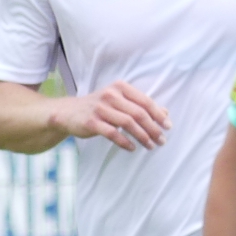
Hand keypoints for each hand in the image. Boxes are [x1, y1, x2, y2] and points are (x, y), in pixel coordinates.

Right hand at [53, 80, 170, 150]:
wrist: (67, 113)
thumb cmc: (98, 107)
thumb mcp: (119, 101)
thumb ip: (140, 105)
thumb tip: (165, 112)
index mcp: (120, 87)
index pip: (145, 101)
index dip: (159, 115)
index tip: (168, 127)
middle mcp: (111, 95)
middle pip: (139, 113)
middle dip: (153, 128)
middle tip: (162, 140)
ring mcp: (100, 108)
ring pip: (128, 123)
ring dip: (142, 136)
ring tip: (151, 146)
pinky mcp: (91, 122)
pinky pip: (113, 133)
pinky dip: (125, 142)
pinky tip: (133, 148)